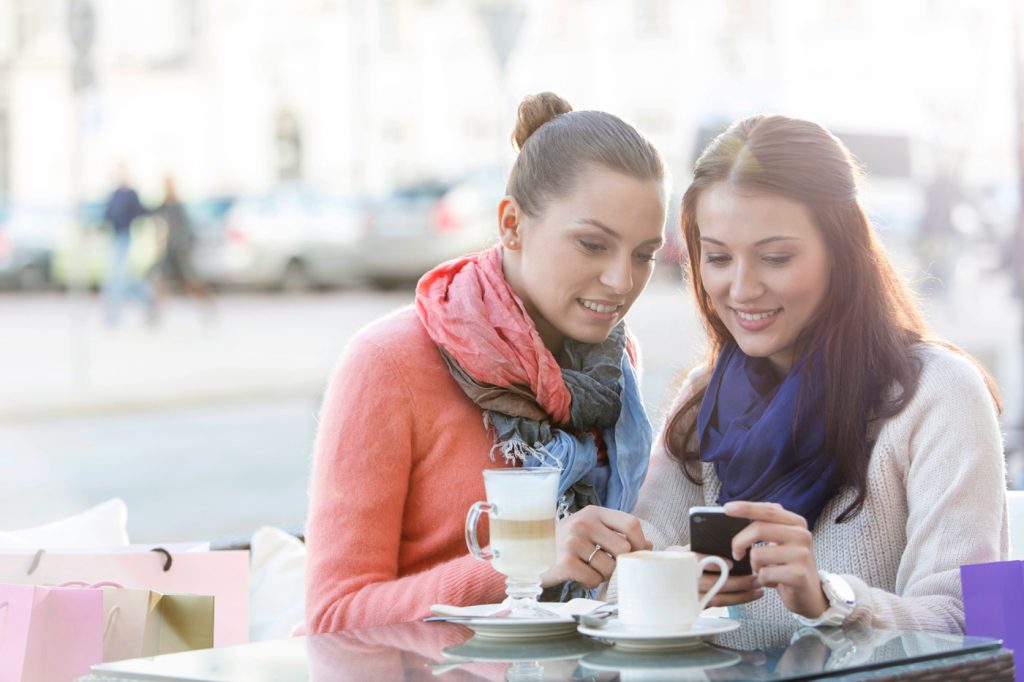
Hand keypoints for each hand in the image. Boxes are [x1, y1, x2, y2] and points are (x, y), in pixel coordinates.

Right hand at [540, 506, 650, 588]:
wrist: (530, 551)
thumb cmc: (567, 542)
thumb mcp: (591, 531)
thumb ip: (618, 535)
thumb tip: (650, 546)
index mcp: (594, 512)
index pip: (631, 523)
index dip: (640, 542)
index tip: (637, 555)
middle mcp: (583, 523)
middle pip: (623, 548)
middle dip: (619, 563)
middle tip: (607, 566)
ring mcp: (572, 542)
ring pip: (609, 567)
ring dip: (603, 575)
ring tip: (589, 570)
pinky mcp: (564, 562)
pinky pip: (593, 579)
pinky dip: (589, 583)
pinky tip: (579, 576)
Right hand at [667, 544, 763, 606]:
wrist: (666, 581)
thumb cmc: (681, 559)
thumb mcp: (685, 549)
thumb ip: (701, 547)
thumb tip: (728, 545)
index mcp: (678, 558)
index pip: (695, 560)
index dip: (713, 563)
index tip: (731, 564)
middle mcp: (682, 579)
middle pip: (711, 583)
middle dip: (736, 582)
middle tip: (755, 577)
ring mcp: (688, 595)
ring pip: (717, 598)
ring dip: (741, 595)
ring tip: (758, 589)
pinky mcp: (695, 606)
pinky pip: (719, 605)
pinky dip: (735, 600)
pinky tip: (748, 595)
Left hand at [726, 501, 827, 618]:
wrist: (810, 594)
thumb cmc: (789, 564)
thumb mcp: (782, 540)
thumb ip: (766, 523)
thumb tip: (737, 509)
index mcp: (796, 523)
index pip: (768, 510)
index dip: (746, 508)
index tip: (727, 508)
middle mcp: (802, 535)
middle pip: (759, 529)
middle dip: (739, 542)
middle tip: (737, 553)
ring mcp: (802, 555)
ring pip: (757, 554)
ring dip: (754, 566)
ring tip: (765, 570)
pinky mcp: (798, 575)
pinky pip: (764, 574)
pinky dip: (762, 579)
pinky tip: (773, 581)